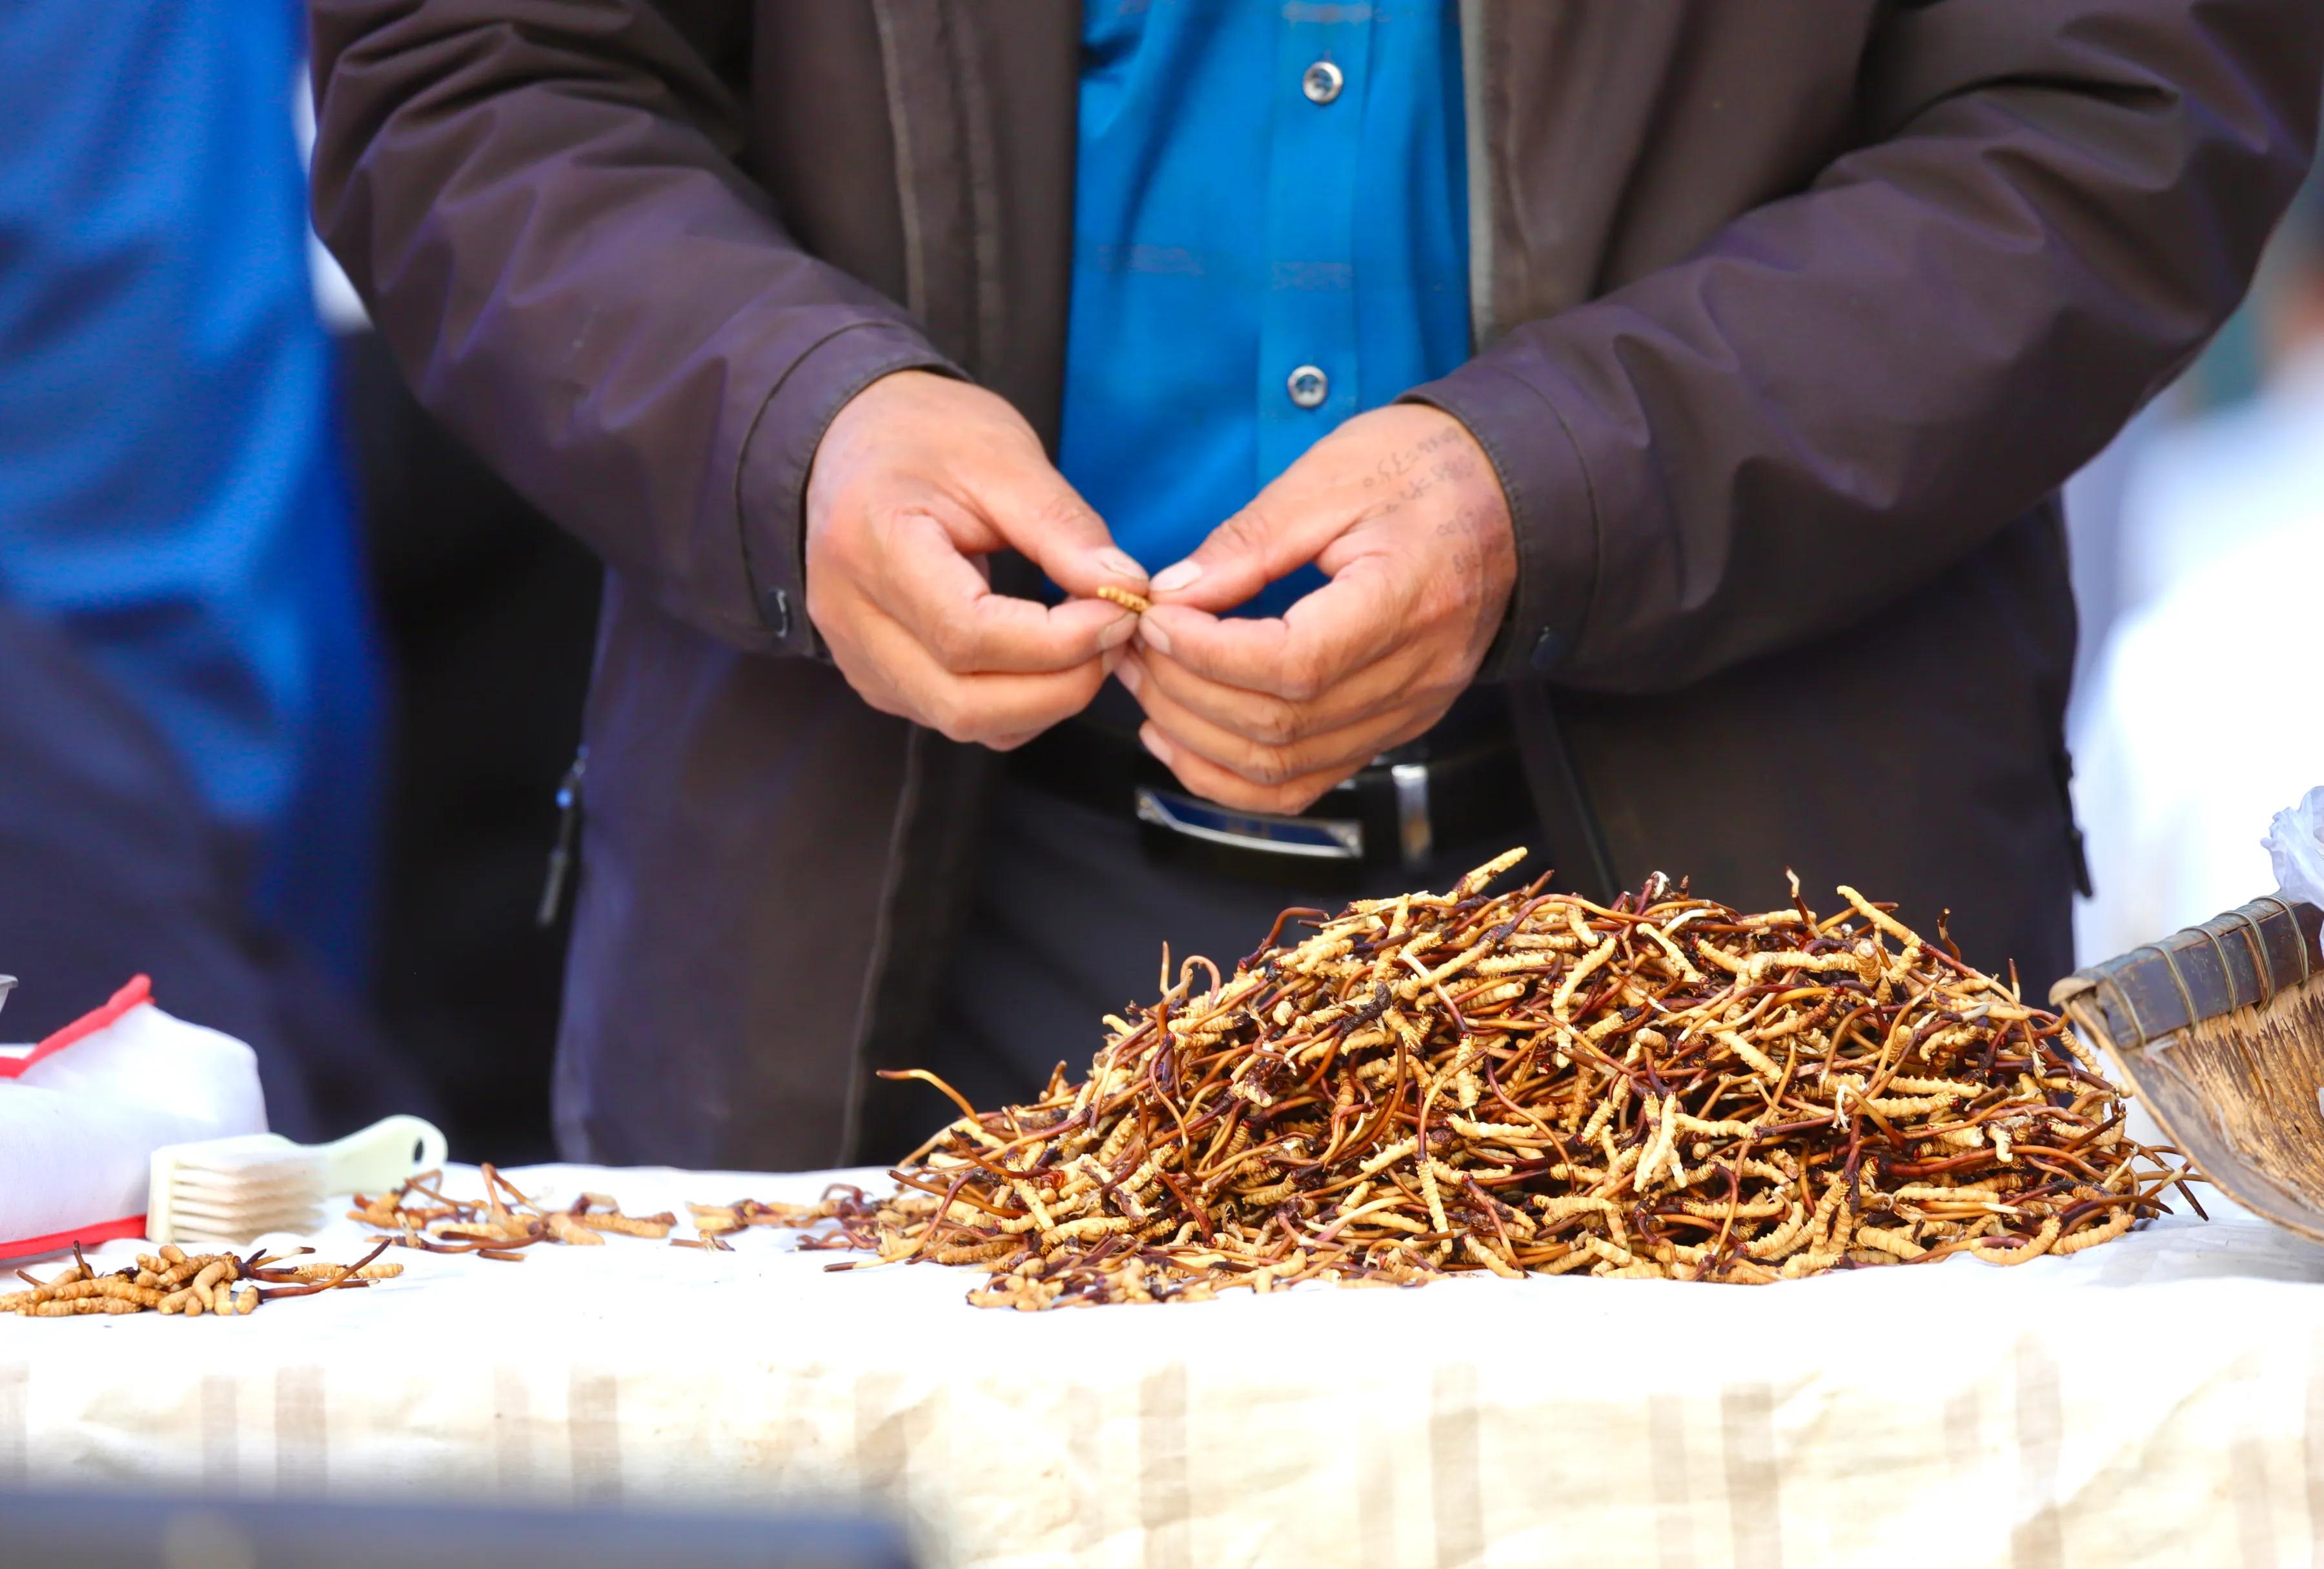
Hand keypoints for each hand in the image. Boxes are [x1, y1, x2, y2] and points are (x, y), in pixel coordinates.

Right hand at [804, 371, 1147, 748]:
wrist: (857, 440)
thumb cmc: (928, 436)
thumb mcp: (1004, 457)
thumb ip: (1063, 527)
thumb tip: (1127, 592)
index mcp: (871, 545)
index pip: (968, 634)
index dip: (1058, 640)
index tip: (1121, 609)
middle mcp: (849, 617)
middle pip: (963, 703)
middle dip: (1061, 686)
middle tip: (1117, 636)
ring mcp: (858, 657)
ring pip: (963, 722)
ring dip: (1045, 701)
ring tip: (1091, 643)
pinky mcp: (878, 677)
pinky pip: (957, 717)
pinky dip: (1019, 704)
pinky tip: (1050, 657)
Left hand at [1119, 404, 1515, 811]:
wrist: (1511, 498)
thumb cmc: (1424, 471)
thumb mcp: (1331, 477)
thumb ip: (1249, 543)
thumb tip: (1172, 595)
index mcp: (1407, 598)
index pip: (1293, 663)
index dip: (1206, 652)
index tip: (1154, 617)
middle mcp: (1417, 674)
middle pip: (1279, 724)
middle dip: (1183, 692)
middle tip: (1130, 646)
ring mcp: (1408, 712)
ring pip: (1282, 768)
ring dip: (1196, 739)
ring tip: (1144, 686)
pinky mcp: (1393, 727)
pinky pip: (1304, 782)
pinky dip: (1232, 776)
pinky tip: (1181, 740)